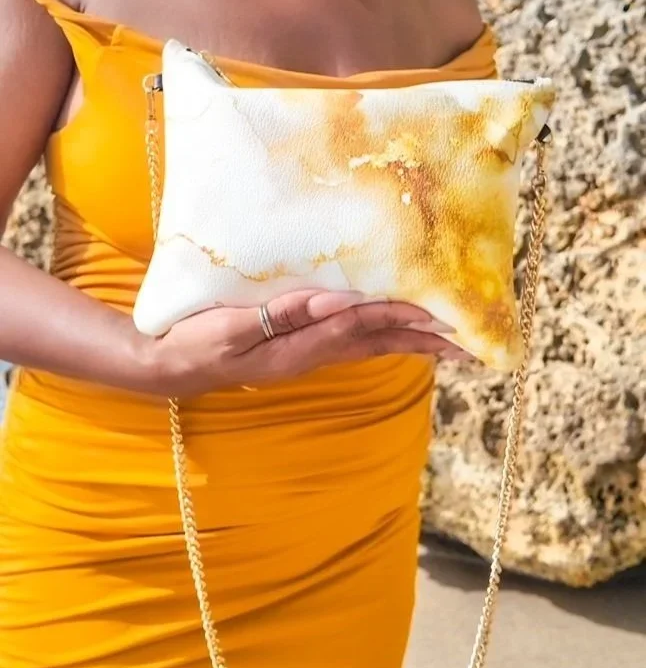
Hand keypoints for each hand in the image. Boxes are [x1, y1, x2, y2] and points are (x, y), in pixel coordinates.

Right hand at [146, 289, 469, 396]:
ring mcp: (305, 354)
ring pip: (369, 345)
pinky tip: (394, 332)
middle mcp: (310, 355)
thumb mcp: (232, 329)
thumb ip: (281, 315)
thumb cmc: (195, 343)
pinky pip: (351, 342)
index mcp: (297, 349)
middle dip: (422, 341)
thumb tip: (333, 301)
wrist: (170, 366)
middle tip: (469, 342)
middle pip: (376, 343)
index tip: (438, 313)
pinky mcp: (297, 348)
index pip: (358, 328)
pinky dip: (381, 336)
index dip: (398, 318)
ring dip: (409, 342)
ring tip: (448, 341)